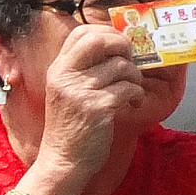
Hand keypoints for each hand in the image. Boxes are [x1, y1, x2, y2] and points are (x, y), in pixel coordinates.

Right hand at [38, 23, 145, 189]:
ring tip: (133, 91)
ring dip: (135, 77)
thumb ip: (81, 71)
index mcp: (58, 69)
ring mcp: (81, 91)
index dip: (106, 33)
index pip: (82, 32)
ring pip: (121, 66)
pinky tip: (133, 104)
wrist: (63, 161)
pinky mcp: (97, 108)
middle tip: (130, 61)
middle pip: (99, 40)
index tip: (119, 46)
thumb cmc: (70, 128)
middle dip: (123, 46)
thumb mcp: (66, 93)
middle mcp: (66, 76)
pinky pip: (128, 88)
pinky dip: (137, 95)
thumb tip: (115, 48)